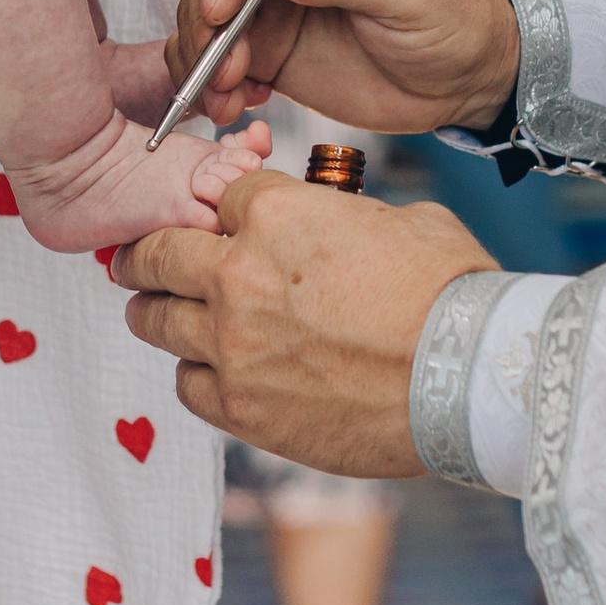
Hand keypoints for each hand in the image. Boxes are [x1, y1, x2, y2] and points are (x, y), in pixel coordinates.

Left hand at [112, 169, 495, 473]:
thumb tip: (335, 220)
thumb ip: (343, 214)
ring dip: (156, 311)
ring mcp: (233, 346)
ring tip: (156, 311)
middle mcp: (238, 276)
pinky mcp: (241, 409)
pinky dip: (193, 372)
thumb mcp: (398, 219)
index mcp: (276, 216)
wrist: (468, 378)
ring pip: (154, 319)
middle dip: (147, 252)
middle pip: (158, 253)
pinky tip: (209, 368)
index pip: (218, 196)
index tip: (219, 221)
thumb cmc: (449, 294)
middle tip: (137, 259)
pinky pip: (185, 383)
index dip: (225, 207)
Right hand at [167, 0, 521, 131]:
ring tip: (224, 96)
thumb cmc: (457, 12)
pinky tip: (232, 105)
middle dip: (207, 15)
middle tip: (221, 66)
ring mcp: (274, 0)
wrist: (471, 77)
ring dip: (203, 54)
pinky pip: (220, 58)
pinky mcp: (270, 47)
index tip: (223, 7)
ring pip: (209, 13)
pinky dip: (212, 82)